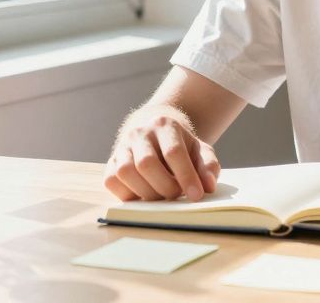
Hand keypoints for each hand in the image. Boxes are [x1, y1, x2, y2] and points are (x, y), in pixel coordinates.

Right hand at [103, 107, 220, 202]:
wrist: (154, 132)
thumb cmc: (179, 145)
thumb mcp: (199, 150)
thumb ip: (208, 166)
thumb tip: (208, 186)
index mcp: (164, 125)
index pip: (173, 152)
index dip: (186, 176)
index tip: (197, 195)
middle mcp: (139, 132)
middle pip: (147, 163)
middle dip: (165, 186)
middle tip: (177, 194)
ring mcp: (122, 146)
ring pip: (126, 172)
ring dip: (146, 192)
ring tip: (161, 195)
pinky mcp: (110, 162)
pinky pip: (111, 181)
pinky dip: (128, 194)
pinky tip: (144, 194)